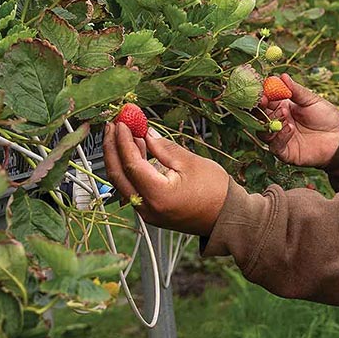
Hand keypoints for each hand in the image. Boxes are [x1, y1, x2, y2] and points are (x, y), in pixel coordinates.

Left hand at [103, 123, 229, 235]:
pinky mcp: (150, 211)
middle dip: (112, 148)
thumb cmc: (215, 190)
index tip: (122, 122)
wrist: (226, 216)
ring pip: (123, 182)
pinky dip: (130, 169)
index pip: (131, 164)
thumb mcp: (190, 162)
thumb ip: (163, 147)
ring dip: (119, 157)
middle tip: (112, 126)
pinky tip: (136, 151)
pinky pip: (132, 187)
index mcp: (158, 195)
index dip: (123, 140)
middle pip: (118, 174)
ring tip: (122, 133)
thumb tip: (145, 132)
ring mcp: (146, 212)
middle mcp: (147, 207)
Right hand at [259, 74, 338, 167]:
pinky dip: (280, 136)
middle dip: (259, 108)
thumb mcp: (311, 100)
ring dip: (271, 121)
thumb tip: (282, 76)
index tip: (261, 89)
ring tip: (284, 113)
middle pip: (259, 116)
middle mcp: (278, 121)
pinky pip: (275, 145)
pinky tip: (290, 127)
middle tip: (264, 100)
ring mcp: (279, 137)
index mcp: (282, 106)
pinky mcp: (285, 152)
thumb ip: (295, 90)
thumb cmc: (326, 116)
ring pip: (263, 131)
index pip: (265, 100)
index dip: (261, 95)